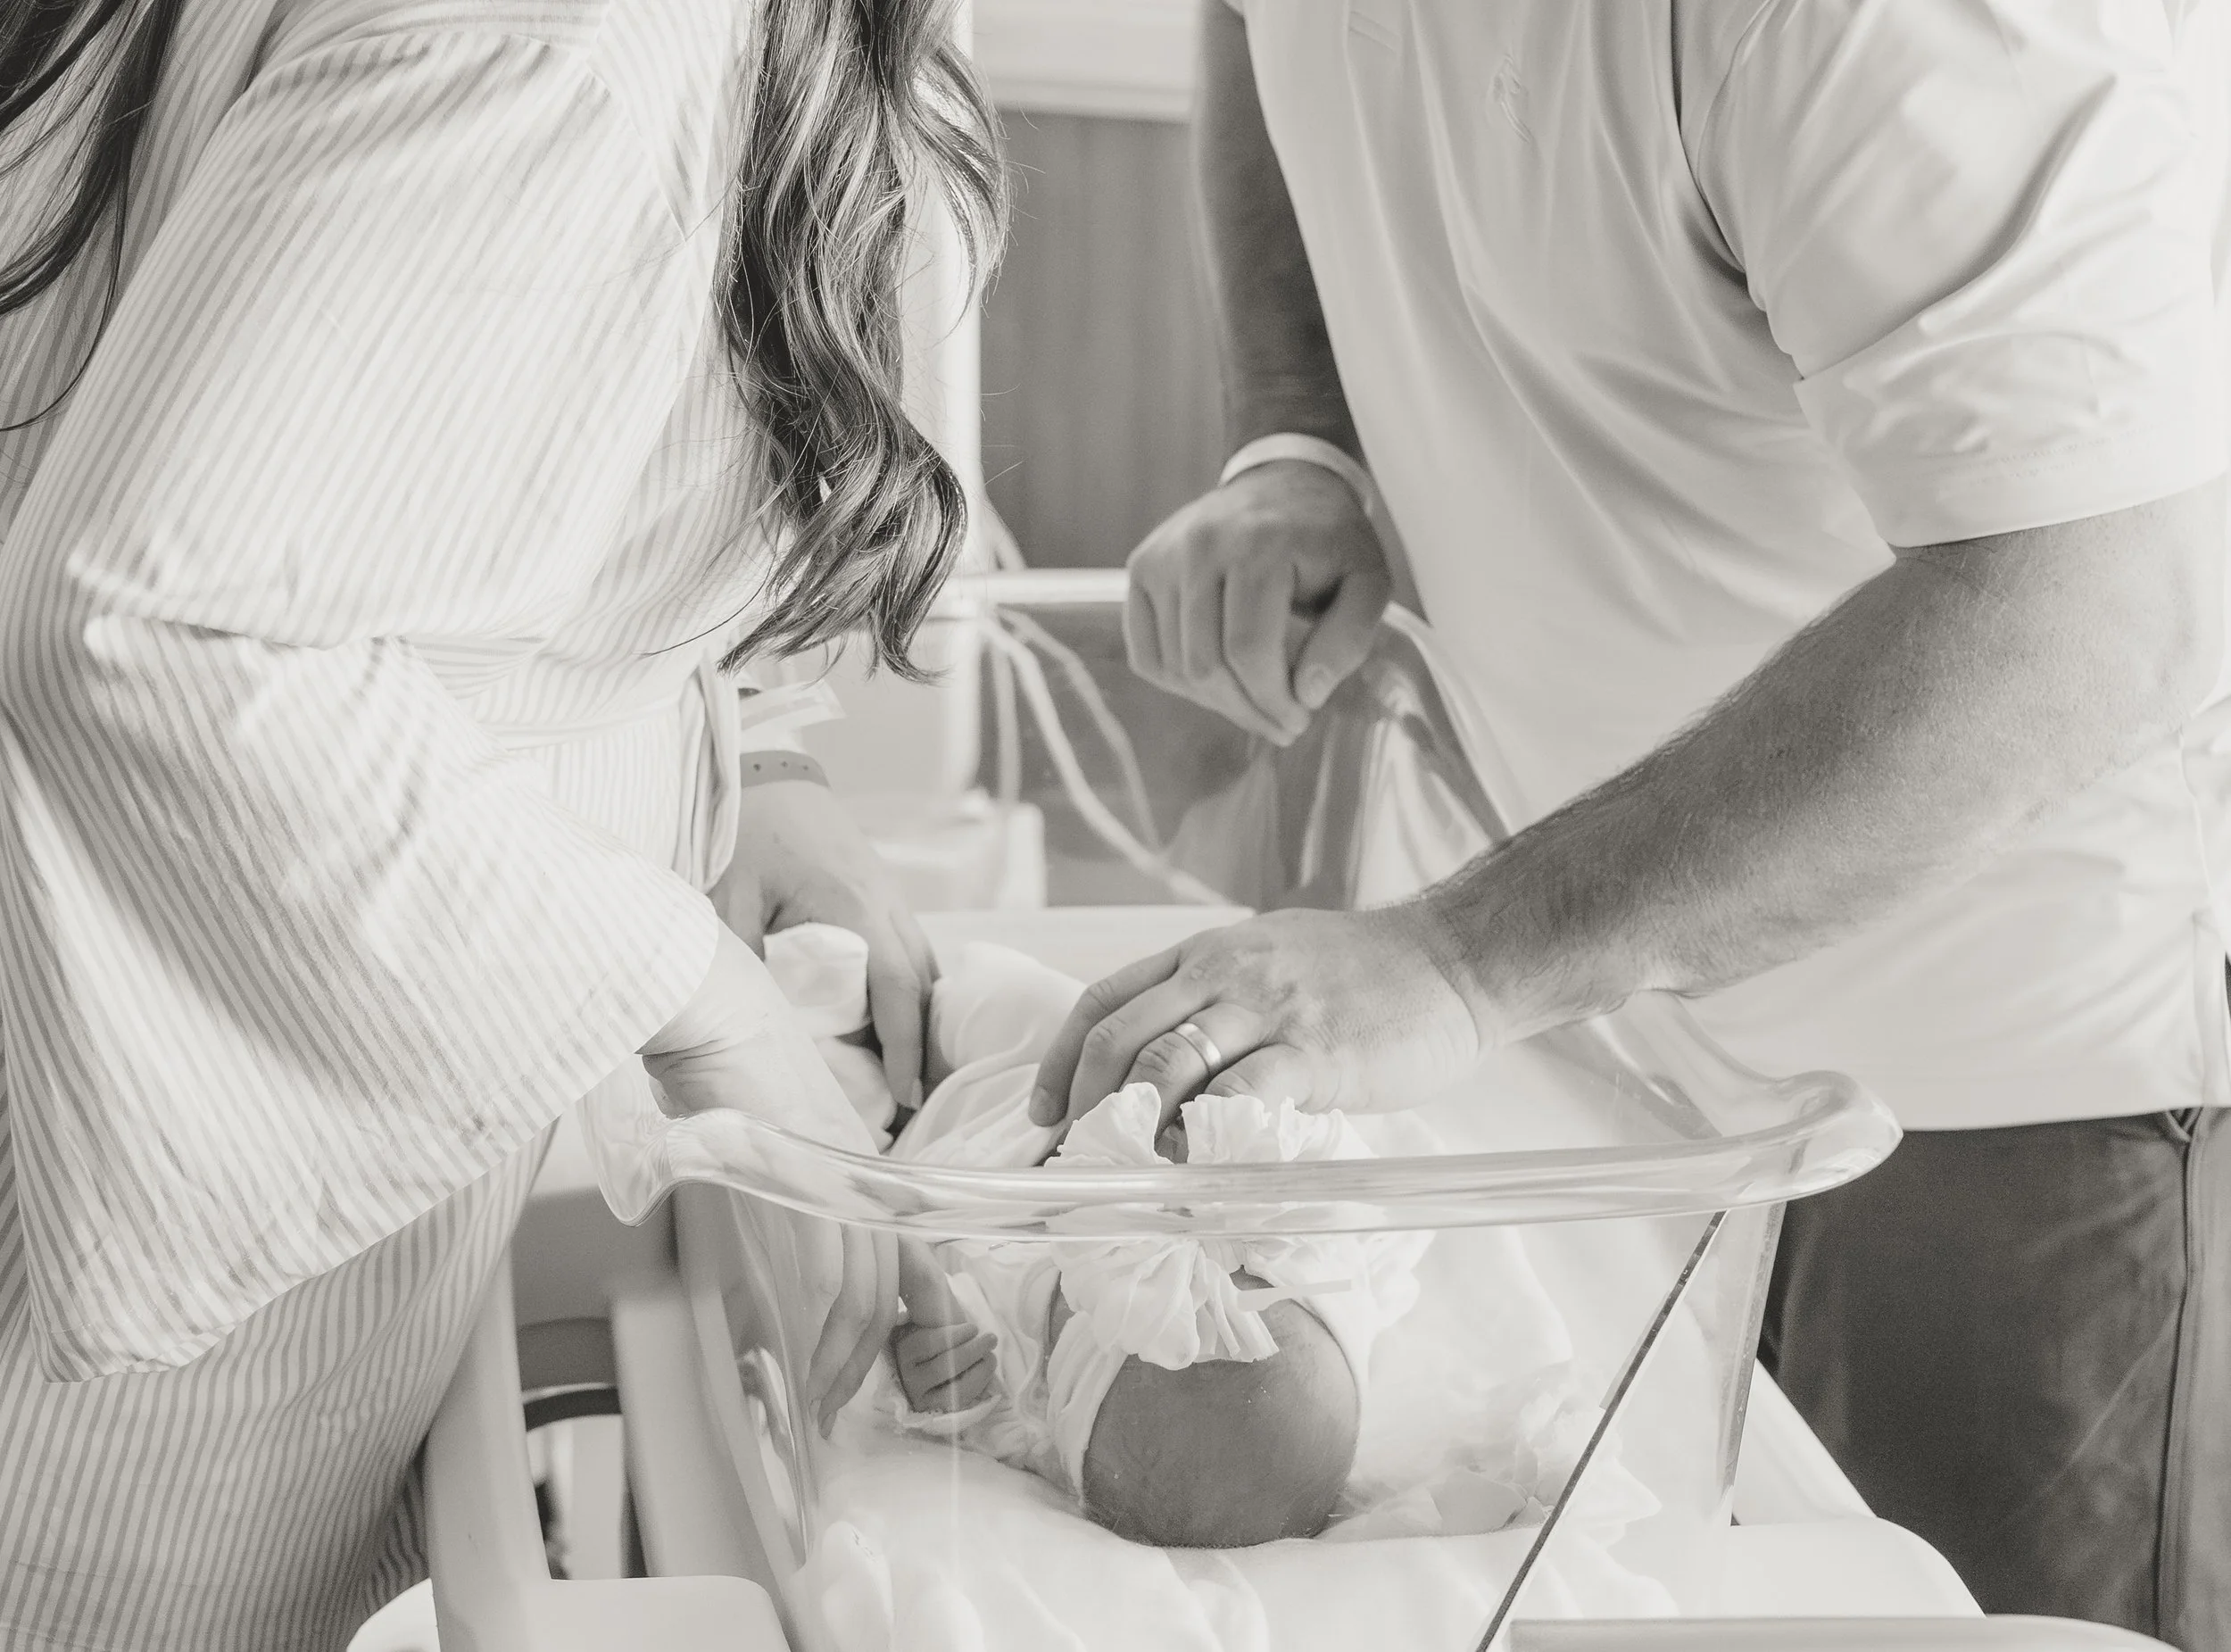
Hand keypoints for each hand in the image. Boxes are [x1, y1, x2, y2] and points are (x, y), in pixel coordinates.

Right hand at [642, 925, 899, 1431]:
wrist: (704, 1006)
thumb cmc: (715, 1058)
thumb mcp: (757, 1132)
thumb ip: (773, 1181)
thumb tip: (765, 1224)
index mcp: (856, 1159)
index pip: (907, 1243)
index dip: (916, 1307)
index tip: (894, 1359)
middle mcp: (862, 1166)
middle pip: (895, 1279)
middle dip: (872, 1354)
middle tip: (839, 1404)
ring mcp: (840, 1169)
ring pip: (869, 1286)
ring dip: (847, 1357)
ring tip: (821, 1403)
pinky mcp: (811, 1177)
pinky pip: (834, 1270)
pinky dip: (827, 1329)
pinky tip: (809, 1366)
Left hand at [712, 778, 940, 1106]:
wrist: (761, 769)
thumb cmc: (743, 831)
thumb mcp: (726, 901)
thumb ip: (740, 965)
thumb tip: (741, 1033)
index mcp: (854, 907)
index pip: (899, 991)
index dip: (907, 1050)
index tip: (906, 1099)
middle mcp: (885, 903)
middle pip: (925, 986)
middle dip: (926, 1048)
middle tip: (915, 1108)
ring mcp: (888, 895)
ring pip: (924, 969)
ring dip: (921, 1020)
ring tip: (911, 1078)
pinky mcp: (879, 893)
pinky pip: (908, 951)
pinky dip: (909, 992)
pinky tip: (893, 1024)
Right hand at [891, 1237, 997, 1412]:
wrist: (935, 1348)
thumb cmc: (934, 1317)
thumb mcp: (924, 1295)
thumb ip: (916, 1274)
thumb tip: (906, 1240)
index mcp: (899, 1342)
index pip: (926, 1345)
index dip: (952, 1337)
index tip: (971, 1327)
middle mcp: (904, 1370)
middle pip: (944, 1365)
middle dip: (972, 1350)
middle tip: (990, 1336)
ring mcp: (917, 1391)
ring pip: (953, 1383)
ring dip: (978, 1363)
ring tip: (991, 1348)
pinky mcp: (933, 1406)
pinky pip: (960, 1398)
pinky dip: (979, 1380)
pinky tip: (987, 1364)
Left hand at [1027, 904, 1482, 1133]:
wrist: (1453, 958)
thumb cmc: (1368, 973)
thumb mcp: (1273, 962)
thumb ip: (1220, 1005)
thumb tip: (1173, 1077)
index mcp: (1205, 953)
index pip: (1103, 1000)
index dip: (1060, 1061)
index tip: (1042, 1115)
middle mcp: (1222, 972)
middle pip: (1119, 1037)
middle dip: (1083, 1106)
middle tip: (1073, 1162)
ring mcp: (1267, 1009)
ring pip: (1166, 1063)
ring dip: (1132, 1125)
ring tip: (1120, 1174)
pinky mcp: (1313, 1051)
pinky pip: (1239, 1094)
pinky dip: (1204, 1136)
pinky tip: (1193, 1171)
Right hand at [1126, 459, 1390, 746]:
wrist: (1285, 481)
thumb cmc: (1330, 540)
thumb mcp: (1367, 583)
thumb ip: (1349, 639)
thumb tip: (1306, 693)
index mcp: (1260, 545)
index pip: (1248, 651)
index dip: (1273, 701)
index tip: (1299, 718)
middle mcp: (1201, 545)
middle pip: (1206, 665)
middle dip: (1246, 710)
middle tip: (1279, 724)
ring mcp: (1163, 555)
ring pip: (1174, 666)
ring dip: (1216, 702)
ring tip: (1253, 701)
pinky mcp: (1143, 567)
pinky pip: (1146, 653)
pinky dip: (1179, 682)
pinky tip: (1217, 681)